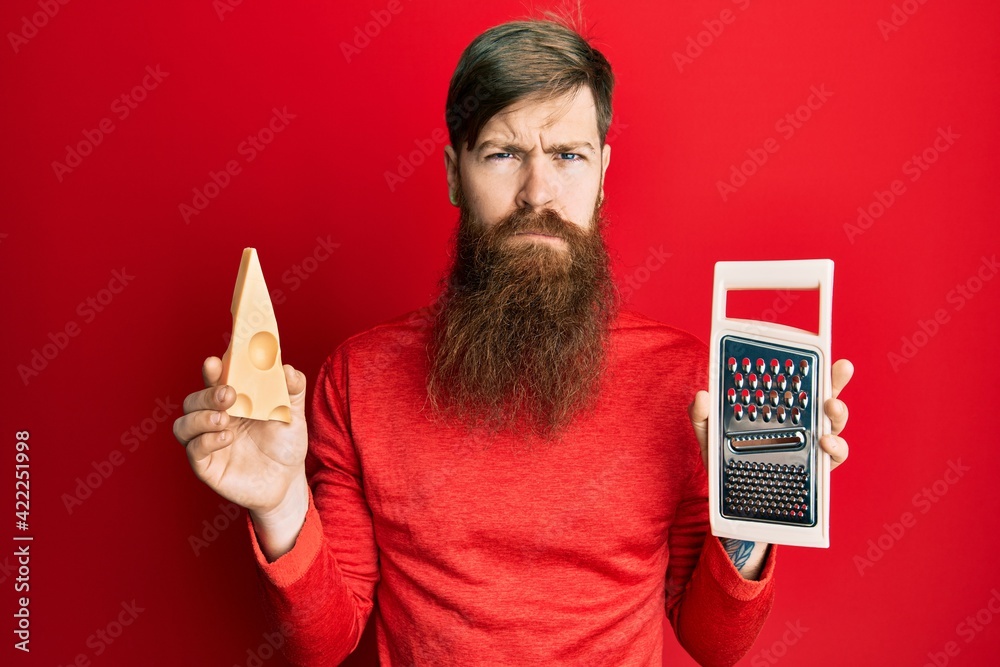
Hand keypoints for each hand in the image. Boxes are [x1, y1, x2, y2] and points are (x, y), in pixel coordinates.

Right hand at [173, 356, 308, 516]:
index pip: (214, 380)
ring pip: (184, 424)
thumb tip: (289, 369)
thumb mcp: (294, 415)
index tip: (215, 362)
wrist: (287, 480)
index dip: (212, 370)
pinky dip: (206, 441)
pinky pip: (193, 450)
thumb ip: (294, 390)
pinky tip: (227, 438)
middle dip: (207, 395)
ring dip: (200, 418)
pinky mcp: (207, 466)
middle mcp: (215, 418)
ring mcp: (208, 442)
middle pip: (194, 401)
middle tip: (229, 394)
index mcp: (233, 402)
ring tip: (224, 419)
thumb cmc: (286, 444)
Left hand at [688, 359, 853, 470]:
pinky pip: (835, 457)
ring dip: (838, 412)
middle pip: (824, 396)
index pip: (798, 381)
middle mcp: (799, 423)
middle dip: (836, 381)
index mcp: (777, 408)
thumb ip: (702, 415)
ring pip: (834, 424)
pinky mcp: (815, 469)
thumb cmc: (723, 459)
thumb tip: (701, 396)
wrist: (728, 498)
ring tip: (831, 406)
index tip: (823, 351)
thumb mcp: (708, 434)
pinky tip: (826, 443)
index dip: (813, 365)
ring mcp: (809, 445)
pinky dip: (837, 448)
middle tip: (839, 369)